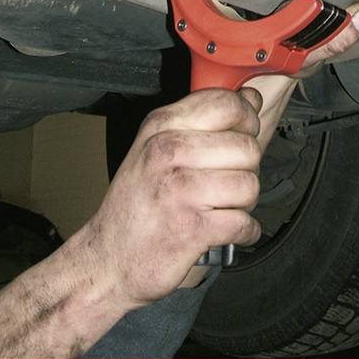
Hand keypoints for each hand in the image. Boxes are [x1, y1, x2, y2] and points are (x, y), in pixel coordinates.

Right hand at [80, 88, 263, 309]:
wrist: (107, 261)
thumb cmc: (137, 204)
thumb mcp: (156, 147)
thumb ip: (204, 121)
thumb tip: (251, 96)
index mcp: (162, 126)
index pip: (227, 104)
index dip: (246, 118)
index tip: (244, 132)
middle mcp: (168, 152)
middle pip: (247, 147)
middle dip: (246, 168)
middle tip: (226, 182)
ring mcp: (179, 190)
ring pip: (249, 185)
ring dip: (244, 202)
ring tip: (222, 206)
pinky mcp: (191, 229)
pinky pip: (244, 222)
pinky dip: (245, 231)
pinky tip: (229, 230)